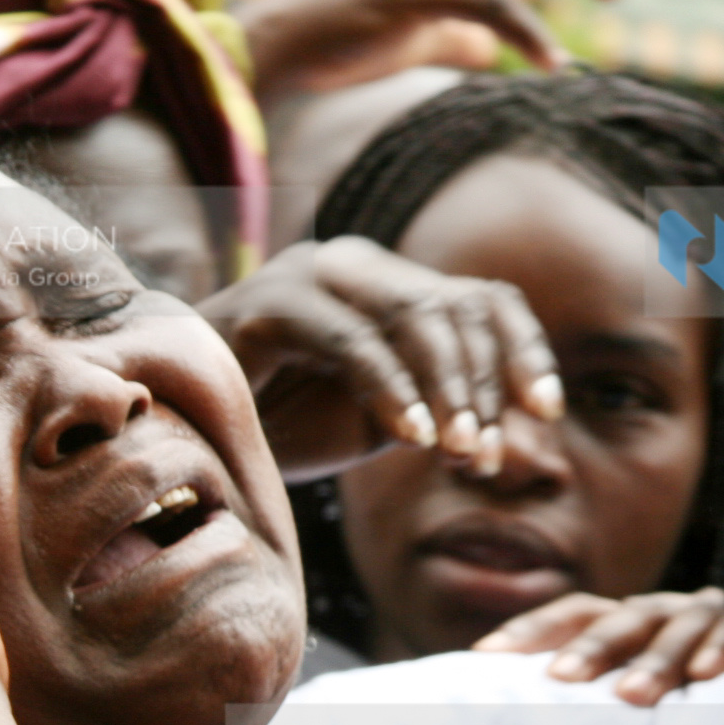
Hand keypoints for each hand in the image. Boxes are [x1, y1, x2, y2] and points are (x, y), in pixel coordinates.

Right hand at [204, 237, 560, 481]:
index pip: (482, 300)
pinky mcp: (271, 304)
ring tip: (458, 455)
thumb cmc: (276, 428)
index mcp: (385, 286)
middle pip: (456, 307)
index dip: (524, 353)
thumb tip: (514, 442)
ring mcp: (311, 275)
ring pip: (415, 317)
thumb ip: (438, 417)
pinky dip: (392, 391)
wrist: (176, 430)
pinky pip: (356, 342)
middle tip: (486, 459)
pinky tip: (411, 438)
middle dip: (485, 387)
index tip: (547, 413)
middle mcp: (353, 265)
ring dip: (448, 393)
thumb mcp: (377, 421)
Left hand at [473, 586, 723, 705]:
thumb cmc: (680, 692)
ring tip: (631, 695)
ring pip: (678, 627)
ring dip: (655, 660)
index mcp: (625, 619)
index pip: (573, 612)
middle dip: (591, 648)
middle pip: (622, 620)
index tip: (486, 655)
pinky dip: (722, 649)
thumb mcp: (629, 687)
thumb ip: (587, 698)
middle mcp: (662, 611)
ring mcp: (708, 616)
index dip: (530, 629)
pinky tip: (707, 674)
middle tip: (560, 679)